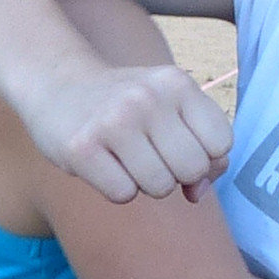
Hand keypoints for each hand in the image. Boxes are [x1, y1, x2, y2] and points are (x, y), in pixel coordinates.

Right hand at [23, 60, 231, 203]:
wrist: (56, 85)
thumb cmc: (125, 106)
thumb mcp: (170, 106)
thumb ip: (203, 146)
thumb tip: (199, 192)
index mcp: (176, 83)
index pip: (222, 143)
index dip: (205, 156)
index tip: (179, 146)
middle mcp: (147, 97)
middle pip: (193, 169)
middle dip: (176, 174)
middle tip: (150, 154)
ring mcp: (113, 122)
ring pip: (160, 187)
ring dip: (145, 184)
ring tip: (125, 157)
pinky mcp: (82, 148)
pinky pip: (124, 195)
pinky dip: (117, 189)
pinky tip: (104, 164)